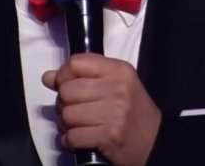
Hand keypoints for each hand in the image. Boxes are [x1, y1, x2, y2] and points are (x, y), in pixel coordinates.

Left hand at [42, 53, 161, 165]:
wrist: (156, 142)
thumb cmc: (133, 111)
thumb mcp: (115, 84)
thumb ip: (83, 77)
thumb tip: (48, 77)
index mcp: (119, 70)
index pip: (76, 63)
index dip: (63, 75)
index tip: (66, 85)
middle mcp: (117, 88)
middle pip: (67, 91)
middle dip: (64, 104)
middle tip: (75, 111)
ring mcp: (114, 113)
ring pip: (66, 115)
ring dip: (66, 124)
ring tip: (78, 126)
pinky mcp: (109, 136)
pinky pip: (72, 136)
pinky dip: (70, 141)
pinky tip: (79, 139)